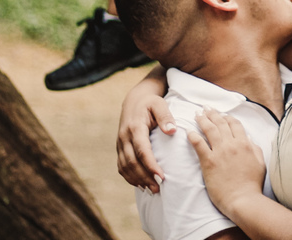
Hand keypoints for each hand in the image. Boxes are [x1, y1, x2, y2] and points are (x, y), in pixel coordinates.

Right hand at [116, 73, 174, 189]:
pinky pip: (121, 166)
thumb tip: (172, 131)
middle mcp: (124, 137)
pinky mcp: (119, 148)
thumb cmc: (150, 103)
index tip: (161, 177)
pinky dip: (129, 177)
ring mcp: (120, 143)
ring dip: (137, 180)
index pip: (142, 150)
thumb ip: (166, 116)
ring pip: (125, 167)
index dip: (150, 165)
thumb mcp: (159, 104)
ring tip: (152, 190)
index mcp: (135, 127)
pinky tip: (140, 184)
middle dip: (144, 177)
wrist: (134, 101)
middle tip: (158, 188)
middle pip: (132, 162)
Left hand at [188, 108, 266, 216]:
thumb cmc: (252, 185)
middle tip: (205, 108)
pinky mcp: (208, 162)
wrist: (243, 199)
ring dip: (202, 120)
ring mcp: (219, 152)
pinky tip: (189, 131)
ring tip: (197, 114)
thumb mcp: (260, 163)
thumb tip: (249, 139)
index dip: (227, 117)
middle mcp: (232, 144)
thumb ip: (255, 149)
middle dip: (212, 114)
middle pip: (220, 123)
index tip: (221, 114)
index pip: (235, 124)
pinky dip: (193, 136)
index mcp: (245, 144)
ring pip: (209, 130)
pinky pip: (199, 144)